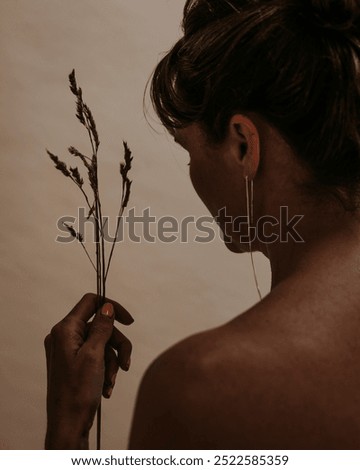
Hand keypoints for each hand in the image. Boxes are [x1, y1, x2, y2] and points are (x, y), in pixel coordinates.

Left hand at [44, 293, 132, 448]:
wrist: (68, 426)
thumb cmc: (76, 393)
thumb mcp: (94, 355)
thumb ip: (102, 327)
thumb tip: (107, 307)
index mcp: (65, 330)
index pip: (90, 302)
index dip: (111, 307)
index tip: (129, 321)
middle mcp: (65, 337)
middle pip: (101, 327)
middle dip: (117, 345)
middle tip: (126, 364)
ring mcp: (69, 351)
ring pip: (102, 343)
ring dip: (112, 361)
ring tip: (112, 381)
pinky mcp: (74, 363)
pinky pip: (97, 356)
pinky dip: (106, 369)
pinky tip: (106, 387)